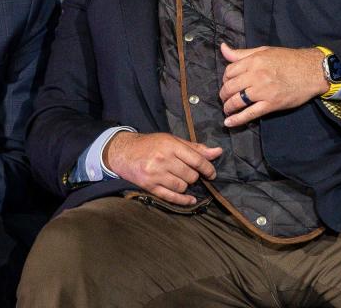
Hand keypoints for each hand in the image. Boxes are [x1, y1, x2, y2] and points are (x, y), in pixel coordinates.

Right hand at [103, 131, 222, 204]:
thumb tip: (218, 152)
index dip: (208, 168)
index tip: (211, 173)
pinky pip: (171, 197)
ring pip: (183, 186)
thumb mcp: (171, 141)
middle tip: (190, 173)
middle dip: (194, 176)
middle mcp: (163, 159)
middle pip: (191, 175)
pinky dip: (184, 200)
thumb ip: (195, 148)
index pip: (197, 160)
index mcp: (170, 145)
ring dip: (186, 185)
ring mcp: (155, 174)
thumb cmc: (150, 145)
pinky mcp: (149, 186)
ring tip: (181, 179)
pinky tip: (190, 199)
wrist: (123, 152)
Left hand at [218, 42, 327, 126]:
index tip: (227, 82)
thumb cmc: (288, 59)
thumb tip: (222, 48)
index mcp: (253, 61)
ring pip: (237, 101)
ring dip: (228, 107)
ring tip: (227, 109)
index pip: (229, 71)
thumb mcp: (264, 51)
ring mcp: (263, 91)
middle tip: (224, 97)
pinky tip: (229, 123)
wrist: (312, 71)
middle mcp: (256, 75)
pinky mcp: (271, 104)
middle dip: (224, 94)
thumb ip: (241, 53)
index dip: (225, 78)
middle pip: (230, 87)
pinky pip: (250, 113)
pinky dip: (238, 119)